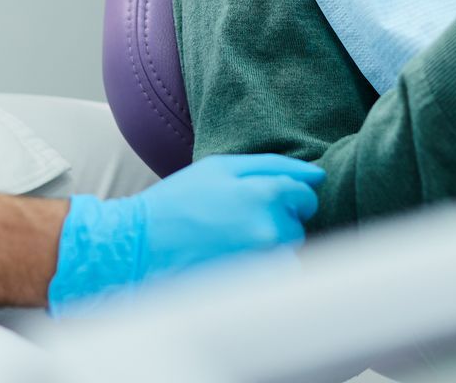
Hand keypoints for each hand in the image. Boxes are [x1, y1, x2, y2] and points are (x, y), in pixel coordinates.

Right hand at [47, 153, 323, 312]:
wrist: (140, 247)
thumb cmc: (178, 202)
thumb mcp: (219, 167)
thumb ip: (272, 165)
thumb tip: (316, 175)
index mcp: (264, 194)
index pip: (306, 196)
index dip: (289, 196)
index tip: (265, 200)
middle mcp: (269, 230)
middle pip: (298, 226)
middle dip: (277, 222)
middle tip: (238, 221)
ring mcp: (261, 264)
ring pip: (287, 254)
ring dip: (269, 249)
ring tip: (231, 243)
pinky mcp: (253, 291)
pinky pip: (274, 279)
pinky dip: (260, 272)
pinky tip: (232, 264)